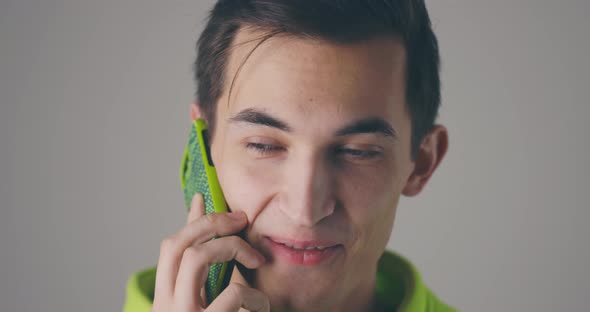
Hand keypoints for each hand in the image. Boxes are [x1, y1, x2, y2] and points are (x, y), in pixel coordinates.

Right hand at [151, 193, 268, 310]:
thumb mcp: (206, 301)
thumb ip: (205, 271)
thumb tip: (204, 220)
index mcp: (165, 300)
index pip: (169, 249)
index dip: (190, 221)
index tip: (205, 197)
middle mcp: (165, 308)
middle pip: (176, 245)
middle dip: (211, 222)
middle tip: (242, 219)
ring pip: (195, 257)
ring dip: (234, 248)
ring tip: (258, 262)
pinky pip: (232, 293)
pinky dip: (255, 295)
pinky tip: (262, 306)